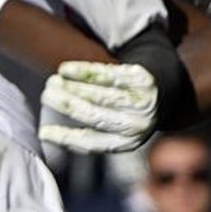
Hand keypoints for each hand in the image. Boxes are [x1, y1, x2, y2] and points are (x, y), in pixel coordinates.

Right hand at [38, 61, 157, 152]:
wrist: (166, 88)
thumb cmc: (126, 112)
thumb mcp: (114, 130)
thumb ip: (86, 134)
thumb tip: (46, 135)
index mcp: (127, 142)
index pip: (91, 142)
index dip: (65, 137)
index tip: (44, 131)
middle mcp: (137, 125)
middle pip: (95, 115)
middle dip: (67, 106)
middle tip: (46, 96)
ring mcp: (142, 101)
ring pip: (101, 95)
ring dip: (72, 88)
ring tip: (52, 82)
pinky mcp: (142, 80)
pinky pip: (109, 75)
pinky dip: (84, 72)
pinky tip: (65, 69)